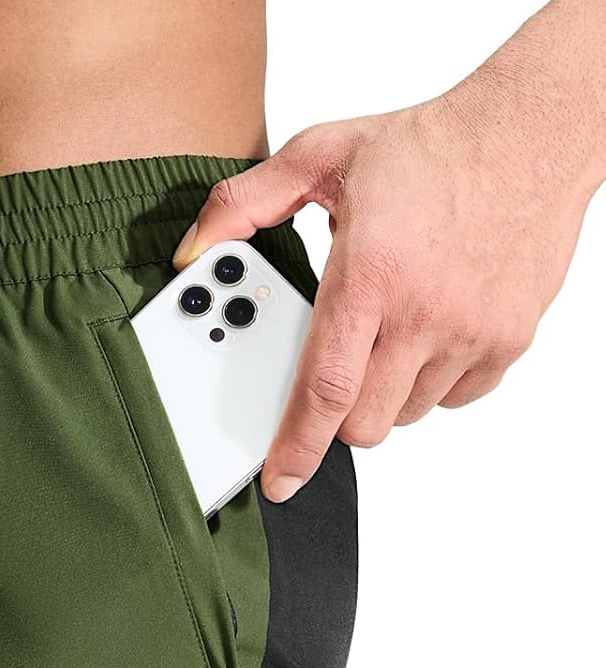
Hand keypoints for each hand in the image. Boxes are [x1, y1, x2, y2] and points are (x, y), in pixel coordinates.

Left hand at [175, 74, 593, 499]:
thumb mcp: (320, 155)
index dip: (296, 447)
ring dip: (383, 395)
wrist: (534, 129)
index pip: (325, 390)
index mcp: (370, 276)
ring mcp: (472, 330)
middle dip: (336, 417)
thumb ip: (244, 202)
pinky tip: (426, 331)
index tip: (277, 481)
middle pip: (363, 422)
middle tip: (332, 371)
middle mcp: (424, 312)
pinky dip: (432, 383)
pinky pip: (454, 397)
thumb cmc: (429, 145)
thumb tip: (192, 250)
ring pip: (406, 413)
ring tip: (384, 332)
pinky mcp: (509, 339)